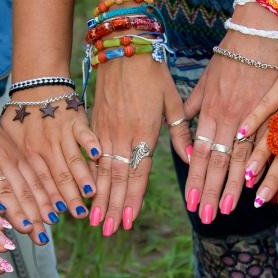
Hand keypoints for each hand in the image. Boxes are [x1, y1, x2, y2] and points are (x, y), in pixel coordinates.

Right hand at [0, 113, 50, 244]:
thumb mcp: (7, 148)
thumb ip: (19, 169)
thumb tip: (33, 194)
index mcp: (18, 157)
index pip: (36, 183)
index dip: (46, 202)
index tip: (55, 220)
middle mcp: (8, 161)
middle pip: (25, 191)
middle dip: (36, 215)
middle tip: (44, 236)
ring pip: (8, 190)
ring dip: (19, 211)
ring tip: (27, 230)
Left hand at [1, 87, 98, 223]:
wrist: (35, 85)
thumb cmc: (21, 116)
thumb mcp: (9, 140)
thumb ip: (13, 164)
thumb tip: (9, 194)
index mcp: (28, 154)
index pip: (38, 183)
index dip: (45, 202)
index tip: (52, 219)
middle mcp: (45, 146)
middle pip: (57, 176)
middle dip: (68, 197)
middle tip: (79, 215)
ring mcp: (61, 134)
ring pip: (72, 159)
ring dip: (82, 177)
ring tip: (91, 195)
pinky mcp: (76, 121)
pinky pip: (84, 133)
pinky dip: (91, 142)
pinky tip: (98, 155)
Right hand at [90, 53, 189, 235]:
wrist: (123, 46)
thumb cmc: (154, 73)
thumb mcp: (173, 101)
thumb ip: (181, 132)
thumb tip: (192, 156)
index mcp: (143, 133)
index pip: (138, 174)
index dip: (132, 199)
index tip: (128, 221)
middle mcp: (122, 136)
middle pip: (116, 179)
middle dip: (112, 207)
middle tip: (108, 231)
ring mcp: (104, 131)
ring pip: (100, 171)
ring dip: (98, 198)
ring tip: (93, 220)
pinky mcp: (93, 124)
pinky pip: (90, 156)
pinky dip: (88, 176)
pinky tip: (85, 192)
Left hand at [184, 23, 277, 221]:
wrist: (256, 34)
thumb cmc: (227, 58)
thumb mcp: (202, 84)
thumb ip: (190, 113)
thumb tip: (181, 142)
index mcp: (210, 113)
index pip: (199, 155)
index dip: (196, 181)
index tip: (192, 204)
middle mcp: (229, 119)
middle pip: (218, 162)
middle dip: (212, 192)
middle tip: (208, 217)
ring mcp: (252, 117)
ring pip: (241, 159)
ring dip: (235, 186)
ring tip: (229, 210)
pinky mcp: (273, 113)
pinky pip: (266, 145)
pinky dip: (262, 166)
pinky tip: (259, 185)